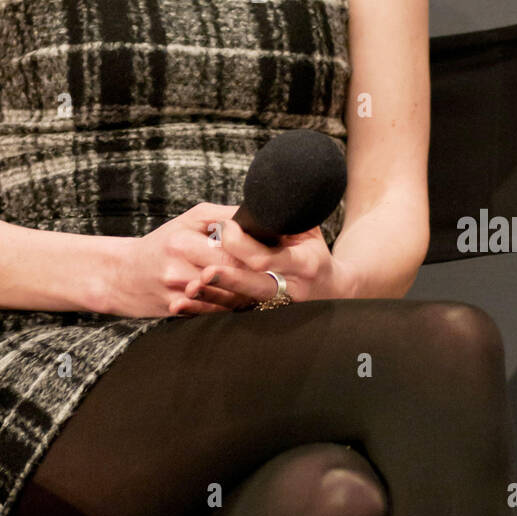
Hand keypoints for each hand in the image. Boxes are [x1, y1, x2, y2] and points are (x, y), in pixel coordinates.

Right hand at [106, 203, 284, 317]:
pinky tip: (247, 295)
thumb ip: (225, 216)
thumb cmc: (163, 242)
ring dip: (251, 291)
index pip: (232, 251)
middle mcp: (180, 273)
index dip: (259, 249)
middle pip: (233, 277)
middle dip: (259, 271)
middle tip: (282, 264)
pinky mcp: (182, 315)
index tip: (283, 244)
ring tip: (269, 280)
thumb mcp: (190, 220)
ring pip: (228, 299)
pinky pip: (217, 312)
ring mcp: (180, 298)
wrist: (124, 276)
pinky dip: (234, 304)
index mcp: (183, 244)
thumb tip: (259, 214)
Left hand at [181, 219, 353, 309]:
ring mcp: (278, 309)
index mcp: (303, 264)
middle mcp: (292, 289)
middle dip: (226, 277)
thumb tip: (259, 197)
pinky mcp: (263, 318)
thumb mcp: (309, 232)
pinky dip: (207, 311)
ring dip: (212, 297)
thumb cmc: (315, 254)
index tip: (223, 228)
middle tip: (201, 269)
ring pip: (240, 305)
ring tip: (186, 289)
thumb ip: (286, 219)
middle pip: (253, 284)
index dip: (243, 244)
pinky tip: (183, 307)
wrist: (333, 293)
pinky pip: (232, 316)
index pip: (268, 257)